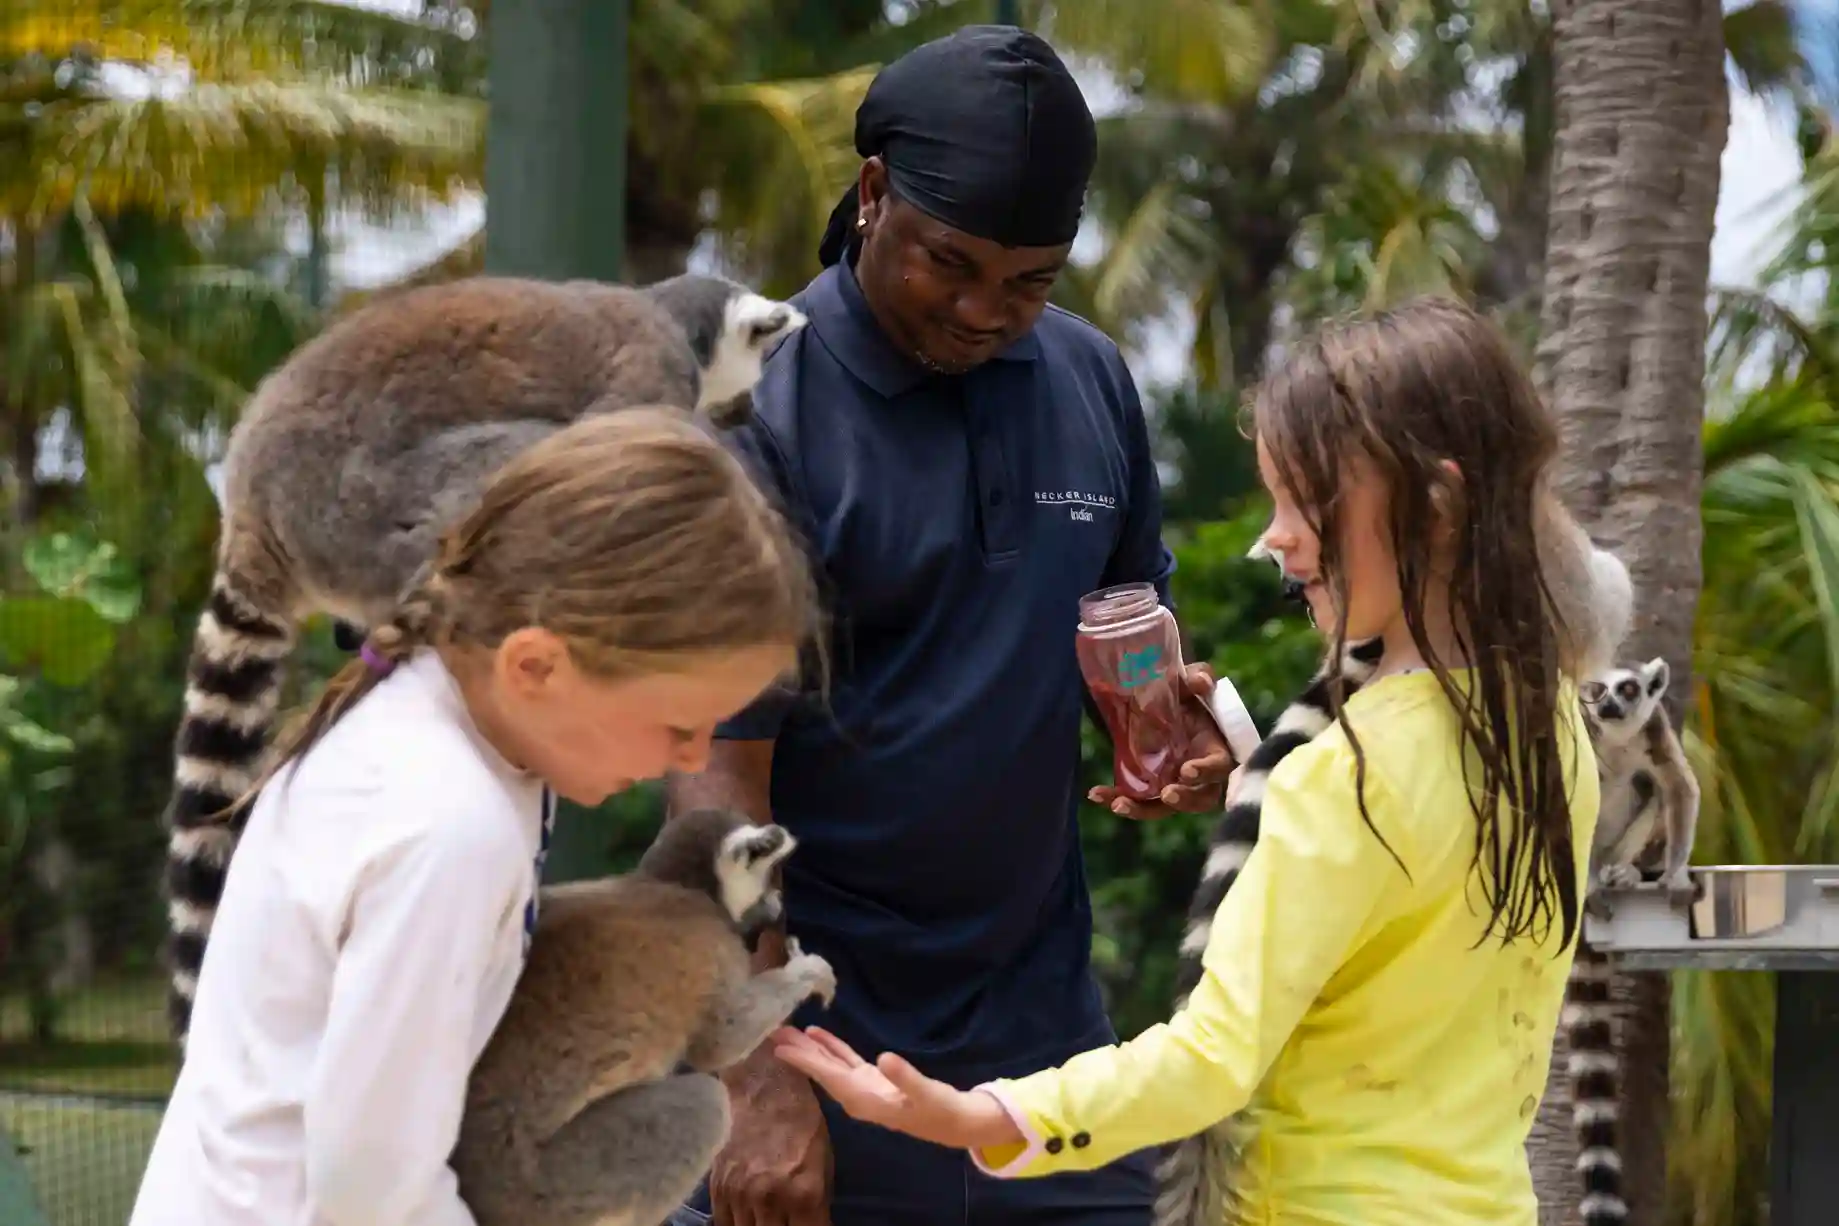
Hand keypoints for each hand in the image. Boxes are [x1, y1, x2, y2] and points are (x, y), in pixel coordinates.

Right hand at [710, 1045, 831, 1225]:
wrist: (764, 1090)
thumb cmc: (802, 1125)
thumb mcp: (823, 1165)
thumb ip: (816, 1205)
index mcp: (804, 1194)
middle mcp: (770, 1200)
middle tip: (786, 1222)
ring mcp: (740, 1195)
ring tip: (767, 1218)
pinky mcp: (718, 1189)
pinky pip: (724, 1223)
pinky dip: (737, 1224)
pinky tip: (747, 1217)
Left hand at [770, 1027, 1020, 1152]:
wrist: (950, 1122)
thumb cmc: (937, 1109)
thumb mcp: (925, 1094)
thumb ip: (905, 1077)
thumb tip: (884, 1057)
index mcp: (864, 1099)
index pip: (829, 1076)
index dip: (805, 1061)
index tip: (781, 1048)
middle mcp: (856, 1095)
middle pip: (821, 1070)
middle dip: (798, 1052)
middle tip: (773, 1031)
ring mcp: (862, 1086)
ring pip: (829, 1064)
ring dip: (810, 1048)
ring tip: (787, 1030)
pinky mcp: (871, 1078)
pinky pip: (845, 1061)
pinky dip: (831, 1047)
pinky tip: (817, 1034)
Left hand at [1089, 663, 1236, 819]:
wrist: (1162, 704)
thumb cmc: (1186, 697)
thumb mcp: (1191, 683)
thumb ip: (1198, 678)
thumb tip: (1201, 681)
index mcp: (1214, 750)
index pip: (1219, 766)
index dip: (1206, 770)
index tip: (1187, 771)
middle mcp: (1198, 776)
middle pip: (1199, 799)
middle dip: (1184, 799)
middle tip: (1167, 794)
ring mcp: (1173, 785)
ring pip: (1164, 808)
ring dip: (1143, 810)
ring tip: (1119, 805)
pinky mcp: (1150, 788)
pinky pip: (1135, 800)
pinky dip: (1116, 799)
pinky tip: (1096, 794)